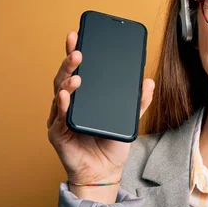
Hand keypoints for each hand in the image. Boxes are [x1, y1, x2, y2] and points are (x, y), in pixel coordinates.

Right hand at [46, 31, 154, 198]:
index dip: (77, 51)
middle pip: (66, 77)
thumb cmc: (112, 144)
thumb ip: (139, 101)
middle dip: (70, 62)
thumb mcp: (130, 119)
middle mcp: (70, 103)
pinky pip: (58, 117)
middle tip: (78, 49)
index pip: (79, 70)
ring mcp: (61, 117)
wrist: (105, 172)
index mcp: (86, 97)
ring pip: (60, 93)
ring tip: (77, 73)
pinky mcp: (58, 133)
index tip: (79, 34)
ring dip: (67, 81)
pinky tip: (66, 96)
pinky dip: (62, 106)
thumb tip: (149, 81)